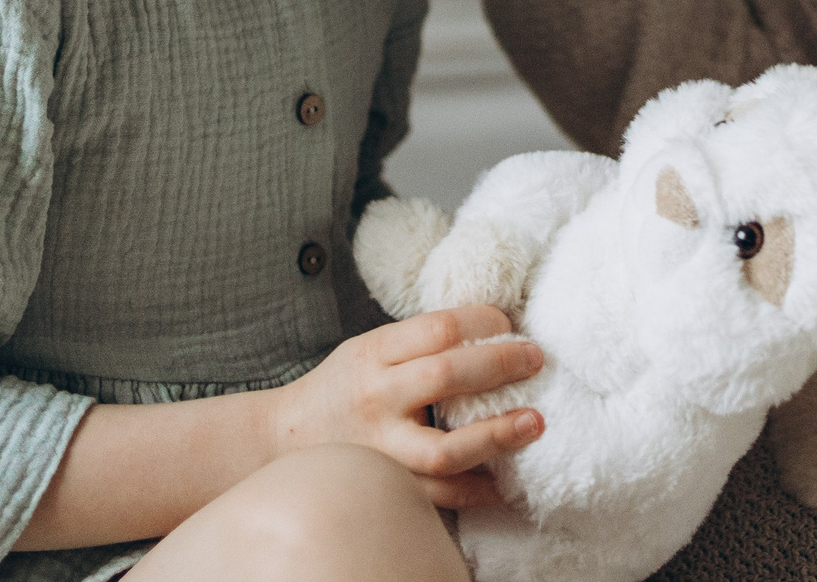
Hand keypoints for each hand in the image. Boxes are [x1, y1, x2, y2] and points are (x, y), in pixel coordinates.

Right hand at [262, 305, 544, 509]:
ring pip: (445, 449)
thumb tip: (491, 332)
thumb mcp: (369, 349)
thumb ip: (419, 342)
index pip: (437, 328)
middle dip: (501, 365)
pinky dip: (477, 492)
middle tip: (536, 359)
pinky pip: (439, 496)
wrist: (279, 439)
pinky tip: (507, 482)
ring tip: (534, 423)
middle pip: (448, 377)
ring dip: (497, 436)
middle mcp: (377, 398)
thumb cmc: (341, 387)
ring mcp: (382, 448)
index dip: (481, 321)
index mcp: (374, 354)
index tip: (507, 324)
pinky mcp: (387, 485)